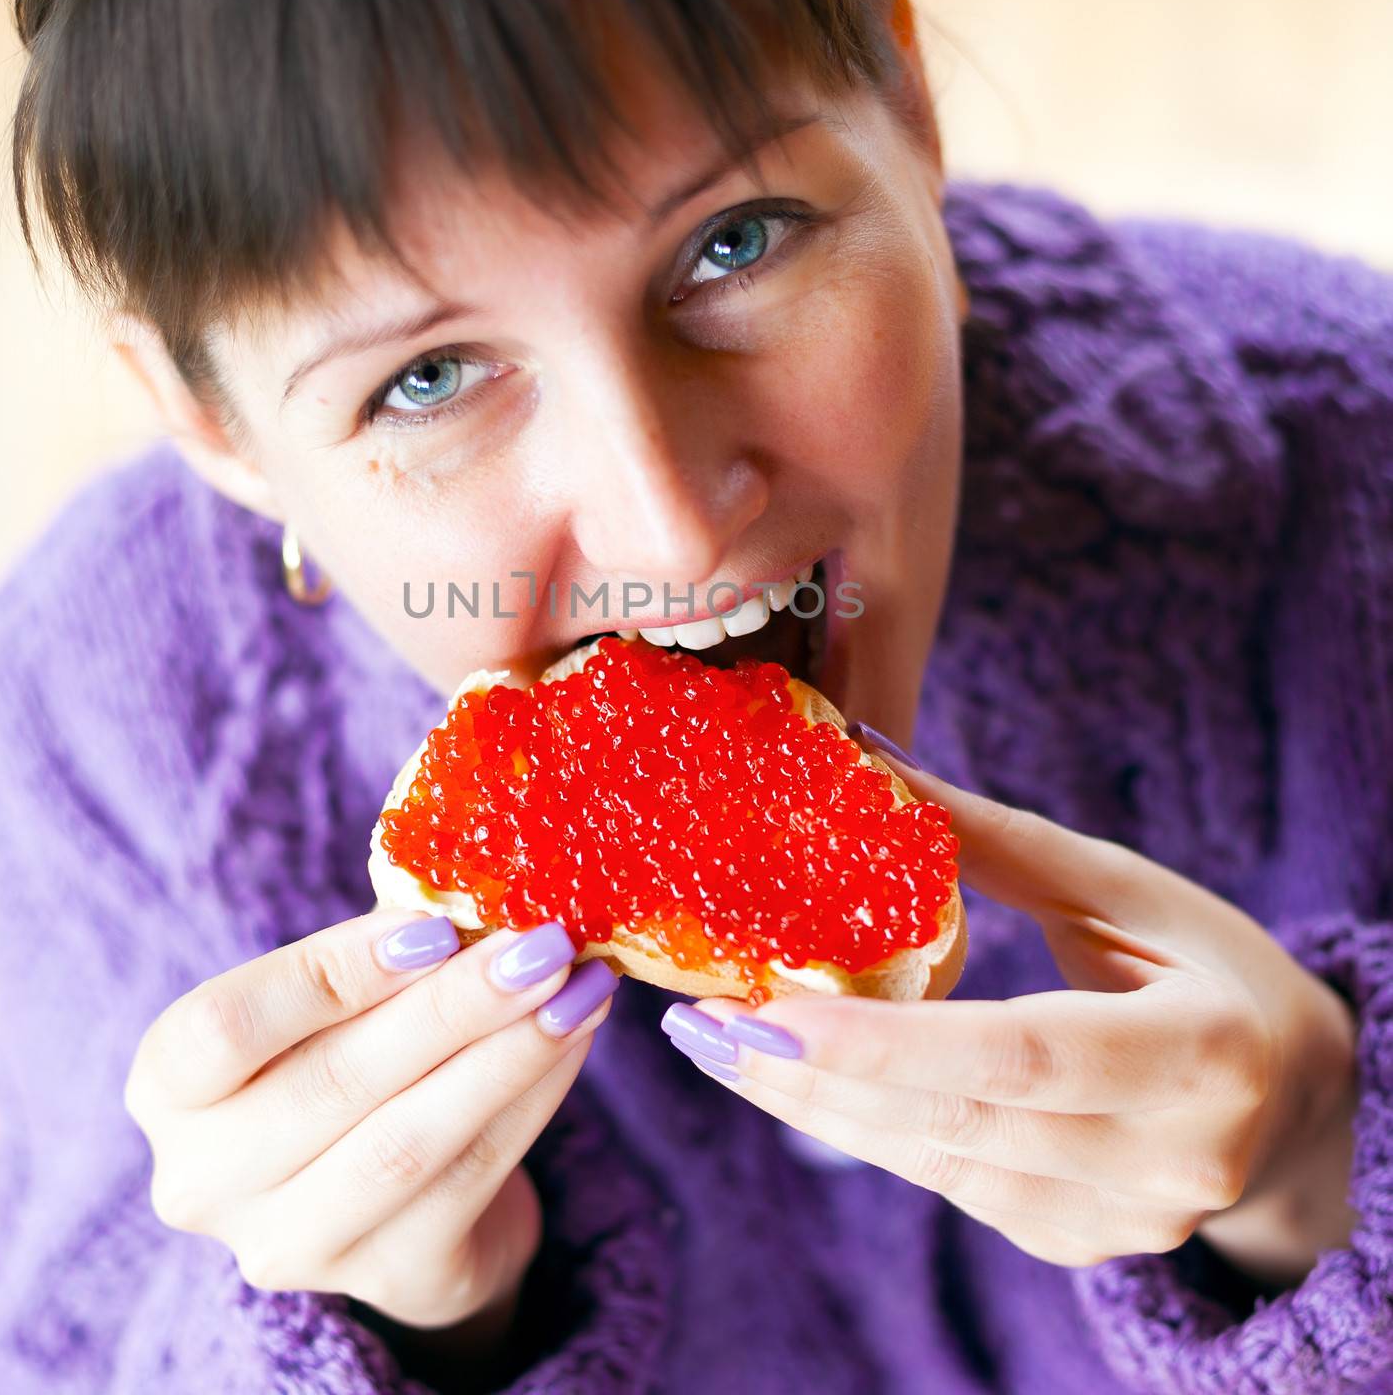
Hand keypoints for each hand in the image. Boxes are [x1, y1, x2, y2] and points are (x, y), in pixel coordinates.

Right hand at [124, 910, 617, 1333]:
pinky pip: (473, 1180)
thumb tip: (472, 870)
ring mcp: (290, 1245)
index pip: (223, 1028)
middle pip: (334, 1084)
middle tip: (541, 945)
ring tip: (577, 987)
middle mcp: (205, 1179)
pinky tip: (577, 1038)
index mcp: (169, 1086)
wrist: (402, 1190)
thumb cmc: (356, 1051)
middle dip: (453, 1006)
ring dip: (508, 1054)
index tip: (434, 928)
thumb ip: (386, 938)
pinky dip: (535, 1099)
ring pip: (409, 1142)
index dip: (331, 975)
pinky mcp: (388, 1280)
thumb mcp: (341, 995)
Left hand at [668, 746, 1357, 1281]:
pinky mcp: (1081, 1243)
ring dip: (817, 1110)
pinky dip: (868, 1132)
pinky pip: (952, 1188)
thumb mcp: (1126, 890)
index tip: (769, 1011)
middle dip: (813, 1080)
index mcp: (1197, 1053)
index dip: (888, 1043)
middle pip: (959, 1124)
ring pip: (939, 1168)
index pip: (1019, 1055)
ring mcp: (1125, 1218)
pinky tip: (796, 1082)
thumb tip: (866, 758)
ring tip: (719, 1046)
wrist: (1298, 1103)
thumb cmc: (1209, 969)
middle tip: (702, 1024)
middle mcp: (1169, 1159)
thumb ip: (997, 840)